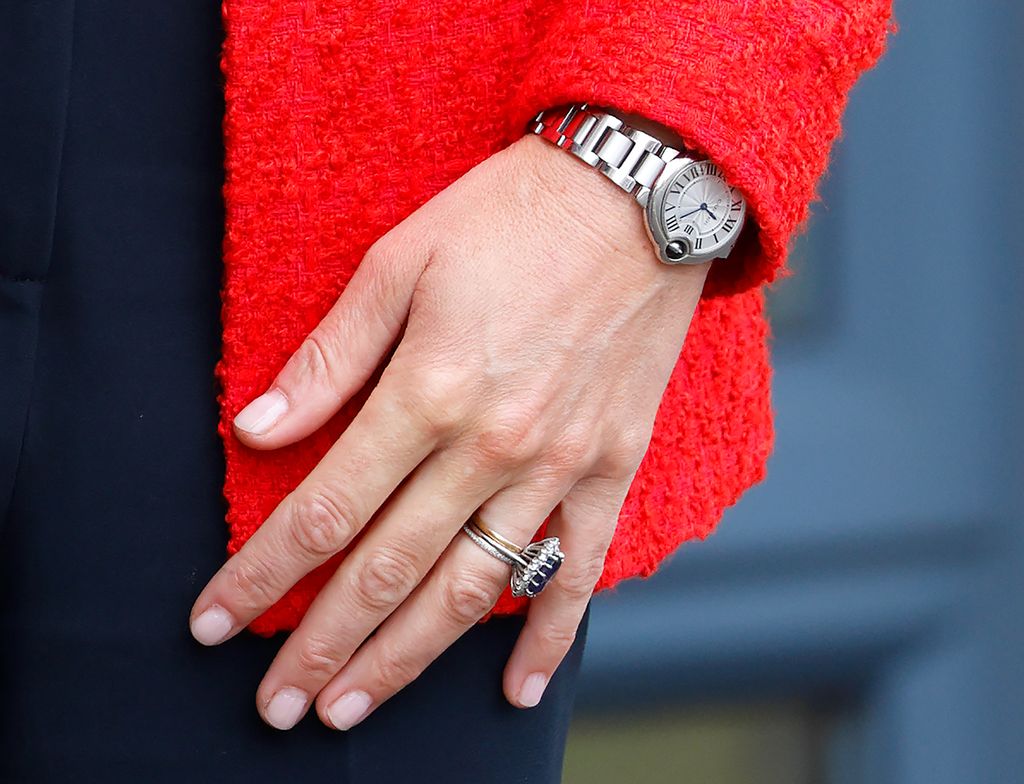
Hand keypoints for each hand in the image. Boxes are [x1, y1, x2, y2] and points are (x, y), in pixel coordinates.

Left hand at [188, 130, 710, 730]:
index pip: (323, 510)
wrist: (638, 192)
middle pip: (387, 569)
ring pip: (472, 589)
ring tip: (354, 709)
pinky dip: (551, 637)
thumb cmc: (511, 216)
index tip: (215, 624)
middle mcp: (490, 445)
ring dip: (407, 659)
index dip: (259, 576)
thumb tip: (256, 431)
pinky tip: (516, 690)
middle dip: (320, 646)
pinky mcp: (612, 465)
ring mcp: (558, 464)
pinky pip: (580, 569)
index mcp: (427, 390)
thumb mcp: (399, 261)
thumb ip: (328, 357)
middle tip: (276, 707)